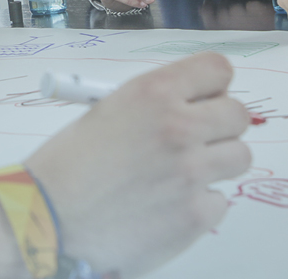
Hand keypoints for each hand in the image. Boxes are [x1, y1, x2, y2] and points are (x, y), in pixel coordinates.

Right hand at [26, 52, 250, 277]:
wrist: (48, 217)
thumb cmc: (67, 165)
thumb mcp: (105, 114)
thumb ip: (153, 108)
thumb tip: (194, 109)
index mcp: (152, 93)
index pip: (217, 69)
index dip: (212, 85)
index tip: (203, 98)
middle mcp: (178, 127)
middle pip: (237, 114)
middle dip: (219, 126)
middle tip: (194, 140)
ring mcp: (192, 172)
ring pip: (239, 156)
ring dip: (215, 164)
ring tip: (177, 176)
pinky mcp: (197, 215)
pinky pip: (220, 201)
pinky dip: (198, 205)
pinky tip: (164, 207)